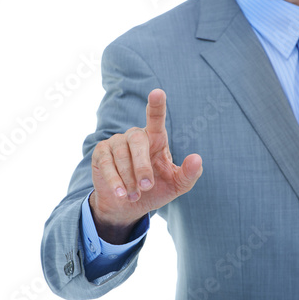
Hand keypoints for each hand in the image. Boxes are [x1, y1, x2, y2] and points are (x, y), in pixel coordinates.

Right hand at [90, 89, 202, 243]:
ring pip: (121, 155)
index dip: (156, 104)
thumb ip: (189, 173)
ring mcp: (117, 142)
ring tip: (134, 196)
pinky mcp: (101, 153)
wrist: (128, 206)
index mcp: (156, 138)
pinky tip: (120, 193)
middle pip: (138, 140)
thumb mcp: (177, 185)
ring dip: (129, 179)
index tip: (157, 93)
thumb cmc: (155, 190)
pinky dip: (115, 180)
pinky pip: (106, 163)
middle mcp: (136, 136)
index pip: (156, 117)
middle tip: (147, 187)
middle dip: (142, 166)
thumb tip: (197, 158)